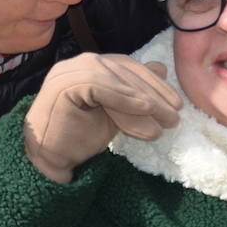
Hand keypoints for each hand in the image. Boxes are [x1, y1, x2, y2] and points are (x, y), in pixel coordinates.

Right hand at [23, 54, 181, 182]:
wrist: (50, 161)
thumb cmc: (79, 138)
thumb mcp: (116, 113)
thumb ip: (134, 93)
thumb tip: (160, 67)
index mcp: (86, 68)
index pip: (124, 66)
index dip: (153, 82)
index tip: (176, 104)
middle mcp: (75, 65)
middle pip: (121, 69)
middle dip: (153, 91)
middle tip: (175, 115)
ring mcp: (66, 73)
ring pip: (113, 77)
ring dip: (143, 98)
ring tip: (163, 119)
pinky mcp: (62, 86)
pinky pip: (100, 86)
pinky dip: (125, 97)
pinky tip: (145, 110)